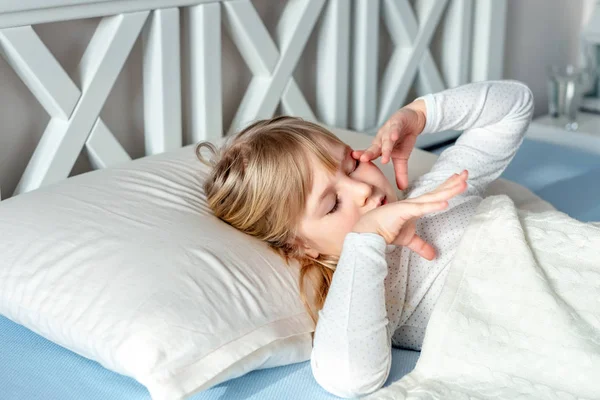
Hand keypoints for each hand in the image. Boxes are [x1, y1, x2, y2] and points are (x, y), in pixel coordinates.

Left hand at [352, 99, 426, 190]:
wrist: (413, 120)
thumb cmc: (403, 138)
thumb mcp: (402, 157)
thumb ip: (400, 172)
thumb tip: (402, 188)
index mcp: (380, 147)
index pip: (371, 154)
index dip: (363, 158)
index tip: (354, 166)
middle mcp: (382, 138)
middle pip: (375, 147)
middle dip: (368, 153)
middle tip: (363, 159)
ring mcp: (389, 130)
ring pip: (386, 139)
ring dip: (385, 147)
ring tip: (384, 157)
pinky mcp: (398, 122)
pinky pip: (395, 128)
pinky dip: (394, 132)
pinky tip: (394, 137)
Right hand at [352, 170, 467, 259]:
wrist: (368, 234)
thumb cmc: (385, 232)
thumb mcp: (408, 239)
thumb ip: (421, 245)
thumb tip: (433, 256)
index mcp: (415, 206)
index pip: (435, 194)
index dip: (448, 186)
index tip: (460, 179)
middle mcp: (413, 203)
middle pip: (437, 191)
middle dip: (452, 182)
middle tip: (466, 173)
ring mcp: (408, 206)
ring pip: (432, 197)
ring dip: (448, 190)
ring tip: (462, 182)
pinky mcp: (403, 212)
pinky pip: (421, 208)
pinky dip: (433, 205)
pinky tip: (445, 202)